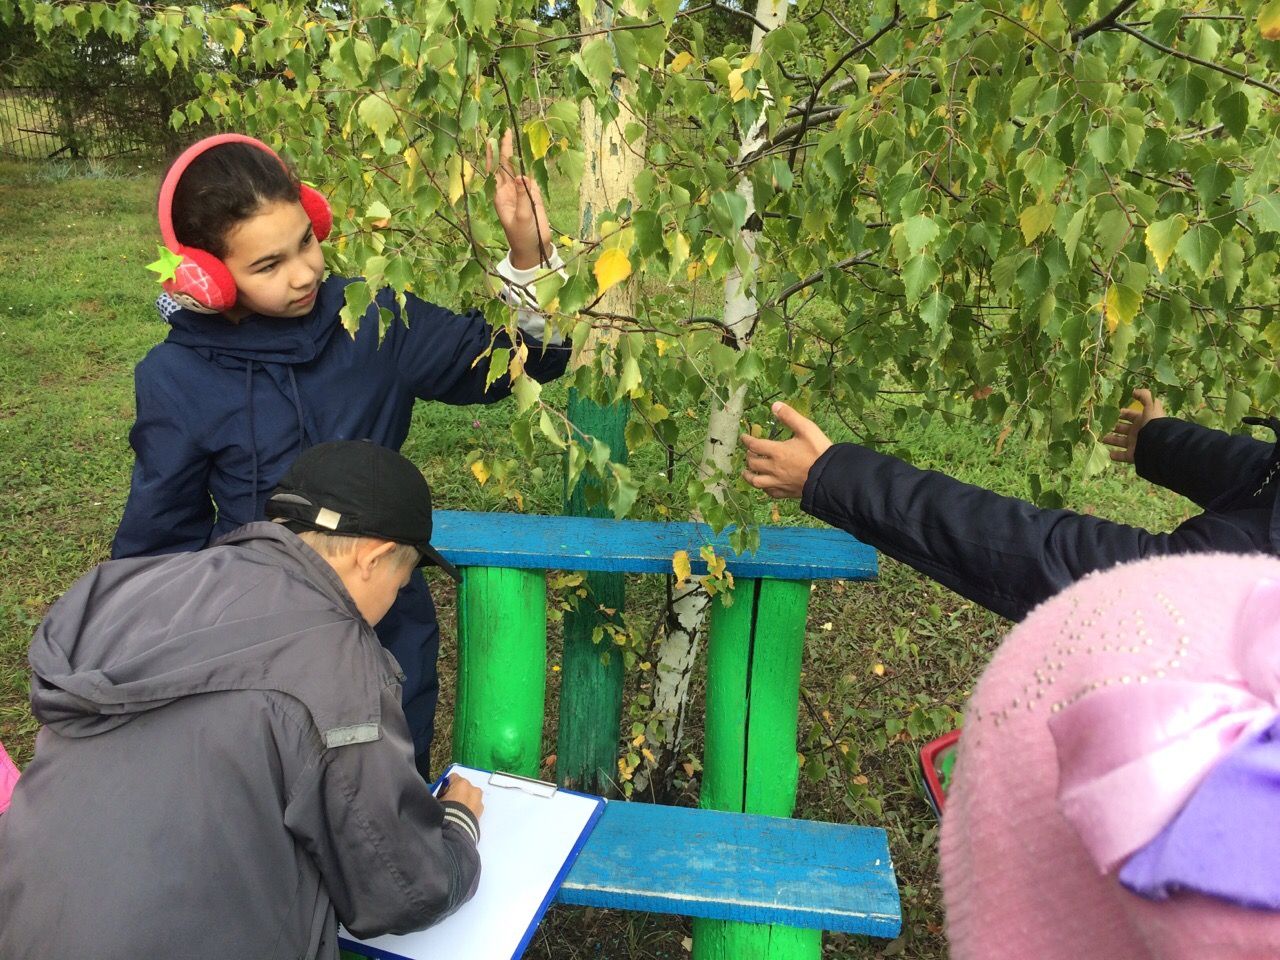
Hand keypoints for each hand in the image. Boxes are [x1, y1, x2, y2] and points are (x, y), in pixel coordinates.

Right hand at [441, 777, 484, 820]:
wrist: (455, 828)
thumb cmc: (446, 813)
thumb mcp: (438, 800)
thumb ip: (442, 794)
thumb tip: (441, 797)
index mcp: (461, 783)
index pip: (453, 777)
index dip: (446, 785)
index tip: (443, 792)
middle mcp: (472, 789)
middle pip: (463, 786)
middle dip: (458, 792)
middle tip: (450, 802)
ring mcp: (478, 799)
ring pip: (471, 795)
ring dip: (465, 799)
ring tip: (457, 810)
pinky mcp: (481, 809)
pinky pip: (474, 805)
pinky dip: (470, 807)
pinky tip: (463, 814)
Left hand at [487, 129, 551, 270]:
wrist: (534, 249)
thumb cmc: (522, 236)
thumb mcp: (522, 217)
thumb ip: (522, 196)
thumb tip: (521, 175)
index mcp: (500, 195)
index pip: (497, 170)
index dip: (495, 154)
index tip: (493, 138)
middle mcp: (509, 191)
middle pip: (507, 165)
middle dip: (506, 148)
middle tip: (506, 129)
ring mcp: (522, 192)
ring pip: (520, 169)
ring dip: (519, 155)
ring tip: (518, 136)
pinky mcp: (534, 196)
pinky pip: (531, 178)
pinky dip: (531, 166)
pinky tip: (531, 155)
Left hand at [740, 401, 833, 499]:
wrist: (831, 476)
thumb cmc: (819, 451)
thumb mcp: (807, 428)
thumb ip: (790, 416)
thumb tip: (774, 405)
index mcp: (778, 452)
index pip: (755, 445)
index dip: (746, 440)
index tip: (743, 437)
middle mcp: (774, 468)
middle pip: (753, 463)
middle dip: (748, 456)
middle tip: (749, 453)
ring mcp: (779, 482)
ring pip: (756, 481)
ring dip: (749, 476)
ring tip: (746, 472)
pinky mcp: (786, 492)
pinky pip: (770, 493)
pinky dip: (764, 488)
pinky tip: (765, 486)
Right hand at [1102, 388, 1164, 464]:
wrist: (1159, 443)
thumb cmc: (1154, 423)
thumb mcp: (1151, 405)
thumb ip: (1144, 396)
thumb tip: (1133, 391)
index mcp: (1141, 420)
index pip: (1128, 415)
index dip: (1120, 413)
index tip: (1108, 412)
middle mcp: (1137, 432)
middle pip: (1122, 428)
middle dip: (1112, 426)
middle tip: (1100, 425)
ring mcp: (1134, 444)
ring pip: (1119, 441)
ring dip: (1110, 439)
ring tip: (1099, 438)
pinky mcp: (1132, 455)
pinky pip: (1121, 456)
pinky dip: (1115, 455)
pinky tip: (1107, 453)